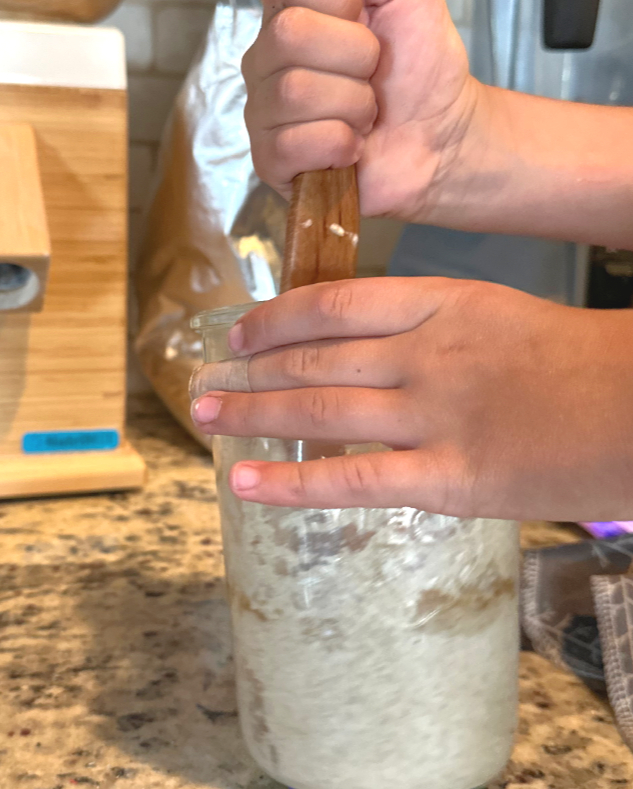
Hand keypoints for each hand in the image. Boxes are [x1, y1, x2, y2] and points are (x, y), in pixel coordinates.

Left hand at [190, 278, 632, 520]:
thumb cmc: (583, 363)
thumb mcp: (501, 318)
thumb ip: (433, 329)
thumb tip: (369, 350)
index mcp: (442, 305)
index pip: (334, 304)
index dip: (277, 318)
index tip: (242, 333)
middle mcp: (425, 354)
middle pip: (313, 359)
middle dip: (249, 371)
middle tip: (206, 382)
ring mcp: (433, 416)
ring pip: (318, 412)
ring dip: (252, 414)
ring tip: (206, 417)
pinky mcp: (450, 479)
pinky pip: (352, 481)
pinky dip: (290, 484)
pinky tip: (245, 484)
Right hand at [242, 0, 478, 222]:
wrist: (441, 138)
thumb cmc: (420, 68)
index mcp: (291, 8)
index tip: (365, 14)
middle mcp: (266, 58)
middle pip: (289, 33)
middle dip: (355, 55)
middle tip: (371, 72)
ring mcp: (264, 112)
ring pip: (296, 91)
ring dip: (352, 104)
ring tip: (364, 113)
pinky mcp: (271, 161)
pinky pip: (297, 142)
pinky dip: (341, 144)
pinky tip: (350, 145)